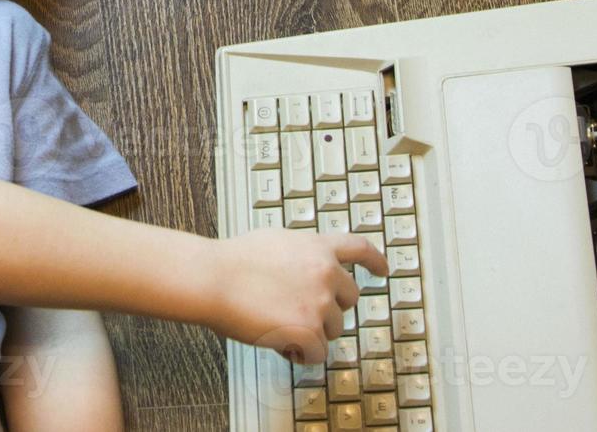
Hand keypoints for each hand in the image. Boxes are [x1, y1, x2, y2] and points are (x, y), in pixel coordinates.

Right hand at [201, 227, 388, 364]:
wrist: (213, 279)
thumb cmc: (232, 261)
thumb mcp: (275, 241)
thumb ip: (300, 252)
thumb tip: (303, 267)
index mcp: (317, 247)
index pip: (360, 249)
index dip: (375, 261)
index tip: (383, 271)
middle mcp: (325, 272)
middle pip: (349, 300)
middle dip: (328, 309)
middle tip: (298, 312)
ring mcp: (319, 302)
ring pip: (333, 329)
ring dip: (311, 331)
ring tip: (279, 323)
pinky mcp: (309, 330)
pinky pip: (318, 354)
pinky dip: (300, 354)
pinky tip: (279, 343)